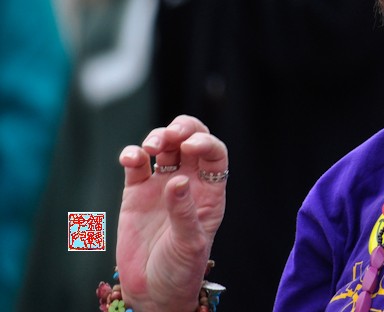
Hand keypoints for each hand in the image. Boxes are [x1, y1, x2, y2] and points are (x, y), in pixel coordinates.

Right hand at [117, 115, 227, 311]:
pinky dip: (132, 155)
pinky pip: (136, 165)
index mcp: (210, 192)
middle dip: (183, 128)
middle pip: (190, 141)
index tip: (191, 146)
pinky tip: (132, 158)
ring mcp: (161, 185)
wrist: (153, 291)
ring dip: (158, 137)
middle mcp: (188, 182)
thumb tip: (177, 180)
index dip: (206, 143)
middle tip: (171, 134)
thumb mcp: (189, 243)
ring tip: (151, 148)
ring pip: (164, 147)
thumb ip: (184, 212)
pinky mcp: (135, 193)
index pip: (214, 155)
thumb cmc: (181, 270)